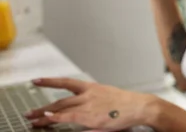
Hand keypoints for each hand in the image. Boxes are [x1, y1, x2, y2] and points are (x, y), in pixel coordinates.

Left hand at [24, 78, 154, 130]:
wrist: (139, 106)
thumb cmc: (127, 104)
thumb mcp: (108, 97)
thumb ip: (93, 102)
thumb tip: (80, 110)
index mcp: (92, 88)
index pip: (66, 82)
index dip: (50, 81)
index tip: (36, 80)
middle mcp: (88, 95)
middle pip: (60, 100)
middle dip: (43, 107)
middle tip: (30, 113)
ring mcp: (88, 106)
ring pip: (61, 109)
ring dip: (45, 115)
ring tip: (33, 120)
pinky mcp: (90, 117)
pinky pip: (69, 117)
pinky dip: (57, 118)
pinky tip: (48, 119)